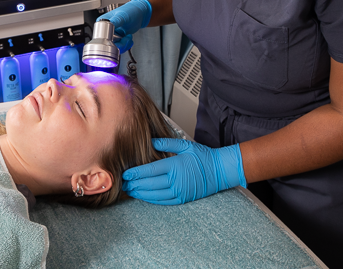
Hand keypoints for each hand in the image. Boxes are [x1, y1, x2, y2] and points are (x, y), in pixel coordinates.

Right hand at [96, 0, 151, 52]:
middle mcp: (105, 29)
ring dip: (123, 45)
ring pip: (114, 47)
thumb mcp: (122, 16)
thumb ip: (115, 20)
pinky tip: (129, 40)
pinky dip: (125, 45)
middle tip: (127, 38)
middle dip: (119, 44)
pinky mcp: (117, 38)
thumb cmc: (131, 11)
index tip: (118, 38)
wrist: (140, 13)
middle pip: (108, 44)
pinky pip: (119, 46)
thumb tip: (108, 24)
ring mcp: (111, 34)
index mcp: (102, 22)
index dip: (110, 40)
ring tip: (129, 37)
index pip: (101, 36)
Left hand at [122, 138, 246, 204]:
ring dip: (140, 193)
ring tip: (130, 191)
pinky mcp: (182, 198)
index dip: (135, 173)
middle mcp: (175, 180)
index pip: (150, 170)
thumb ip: (166, 143)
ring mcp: (179, 191)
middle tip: (122, 183)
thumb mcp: (185, 145)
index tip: (125, 174)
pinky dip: (151, 199)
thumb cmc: (203, 156)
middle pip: (149, 184)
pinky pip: (163, 201)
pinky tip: (144, 197)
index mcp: (174, 165)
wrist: (220, 171)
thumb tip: (151, 142)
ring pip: (154, 194)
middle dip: (134, 184)